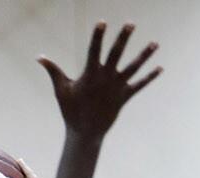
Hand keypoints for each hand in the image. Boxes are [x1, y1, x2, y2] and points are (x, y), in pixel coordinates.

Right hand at [38, 22, 161, 139]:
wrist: (86, 133)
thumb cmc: (71, 110)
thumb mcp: (61, 89)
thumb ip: (53, 71)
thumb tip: (39, 57)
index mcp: (90, 74)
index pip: (94, 50)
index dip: (98, 36)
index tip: (102, 22)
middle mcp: (106, 78)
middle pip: (117, 54)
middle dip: (124, 38)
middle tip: (131, 24)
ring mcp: (117, 87)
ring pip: (133, 68)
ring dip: (144, 55)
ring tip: (155, 43)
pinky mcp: (124, 97)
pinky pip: (139, 85)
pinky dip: (149, 77)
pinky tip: (159, 68)